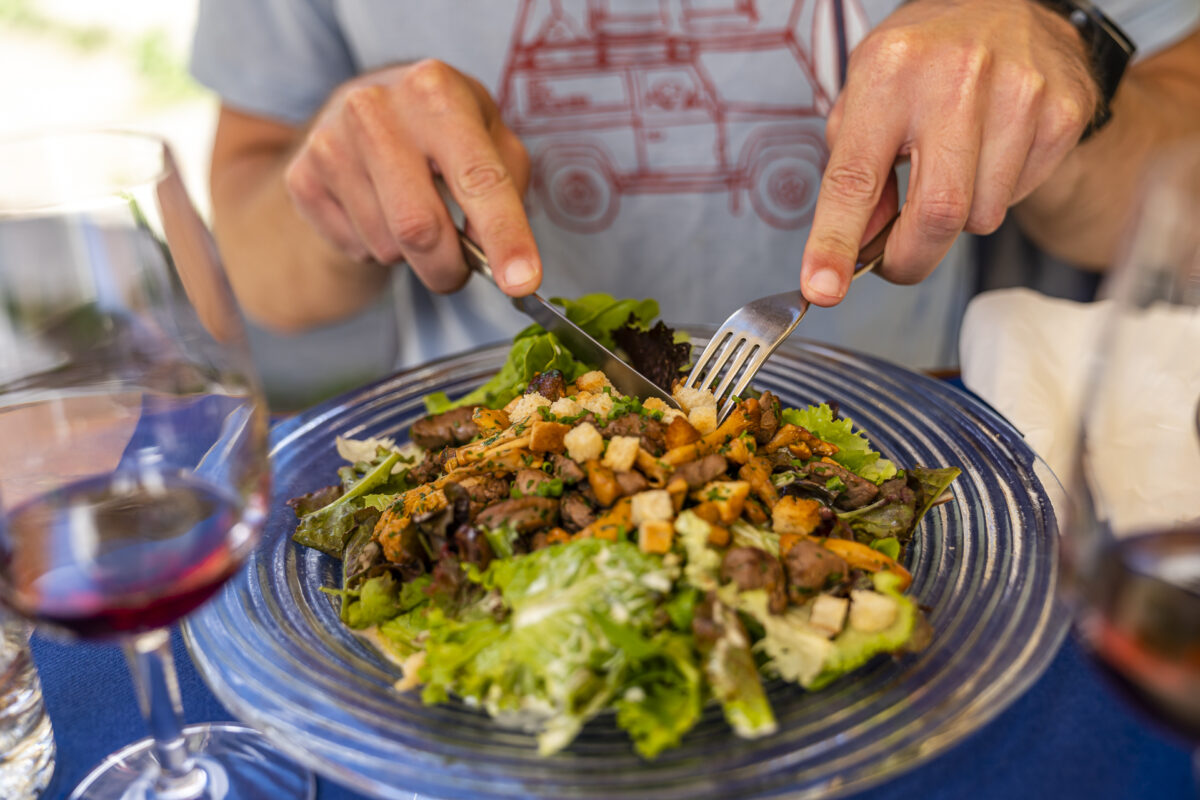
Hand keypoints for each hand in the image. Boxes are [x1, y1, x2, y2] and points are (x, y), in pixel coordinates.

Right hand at [283, 60, 539, 295]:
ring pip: (388, 246)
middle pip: (420, 227)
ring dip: (413, 256)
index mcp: (435, 90)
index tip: (523, 283)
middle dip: (450, 269)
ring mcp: (330, 142)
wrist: (367, 105)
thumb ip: (507, 193)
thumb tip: (498, 258)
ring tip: (414, 213)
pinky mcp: (302, 176)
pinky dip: (378, 248)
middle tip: (462, 272)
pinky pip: (356, 248)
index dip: (505, 237)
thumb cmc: (446, 129)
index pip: (478, 178)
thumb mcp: (492, 139)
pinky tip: (380, 210)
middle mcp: (374, 108)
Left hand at [800, 0, 1099, 304]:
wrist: (1010, 8)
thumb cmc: (925, 60)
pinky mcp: (1061, 113)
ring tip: (950, 168)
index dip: (835, 242)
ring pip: (980, 216)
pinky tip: (989, 152)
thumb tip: (855, 246)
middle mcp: (957, 76)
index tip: (822, 288)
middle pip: (936, 214)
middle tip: (895, 261)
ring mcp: (1019, 93)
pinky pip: (1016, 198)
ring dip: (956, 217)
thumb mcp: (866, 97)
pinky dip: (993, 195)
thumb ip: (850, 173)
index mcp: (891, 70)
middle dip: (910, 257)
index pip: (856, 177)